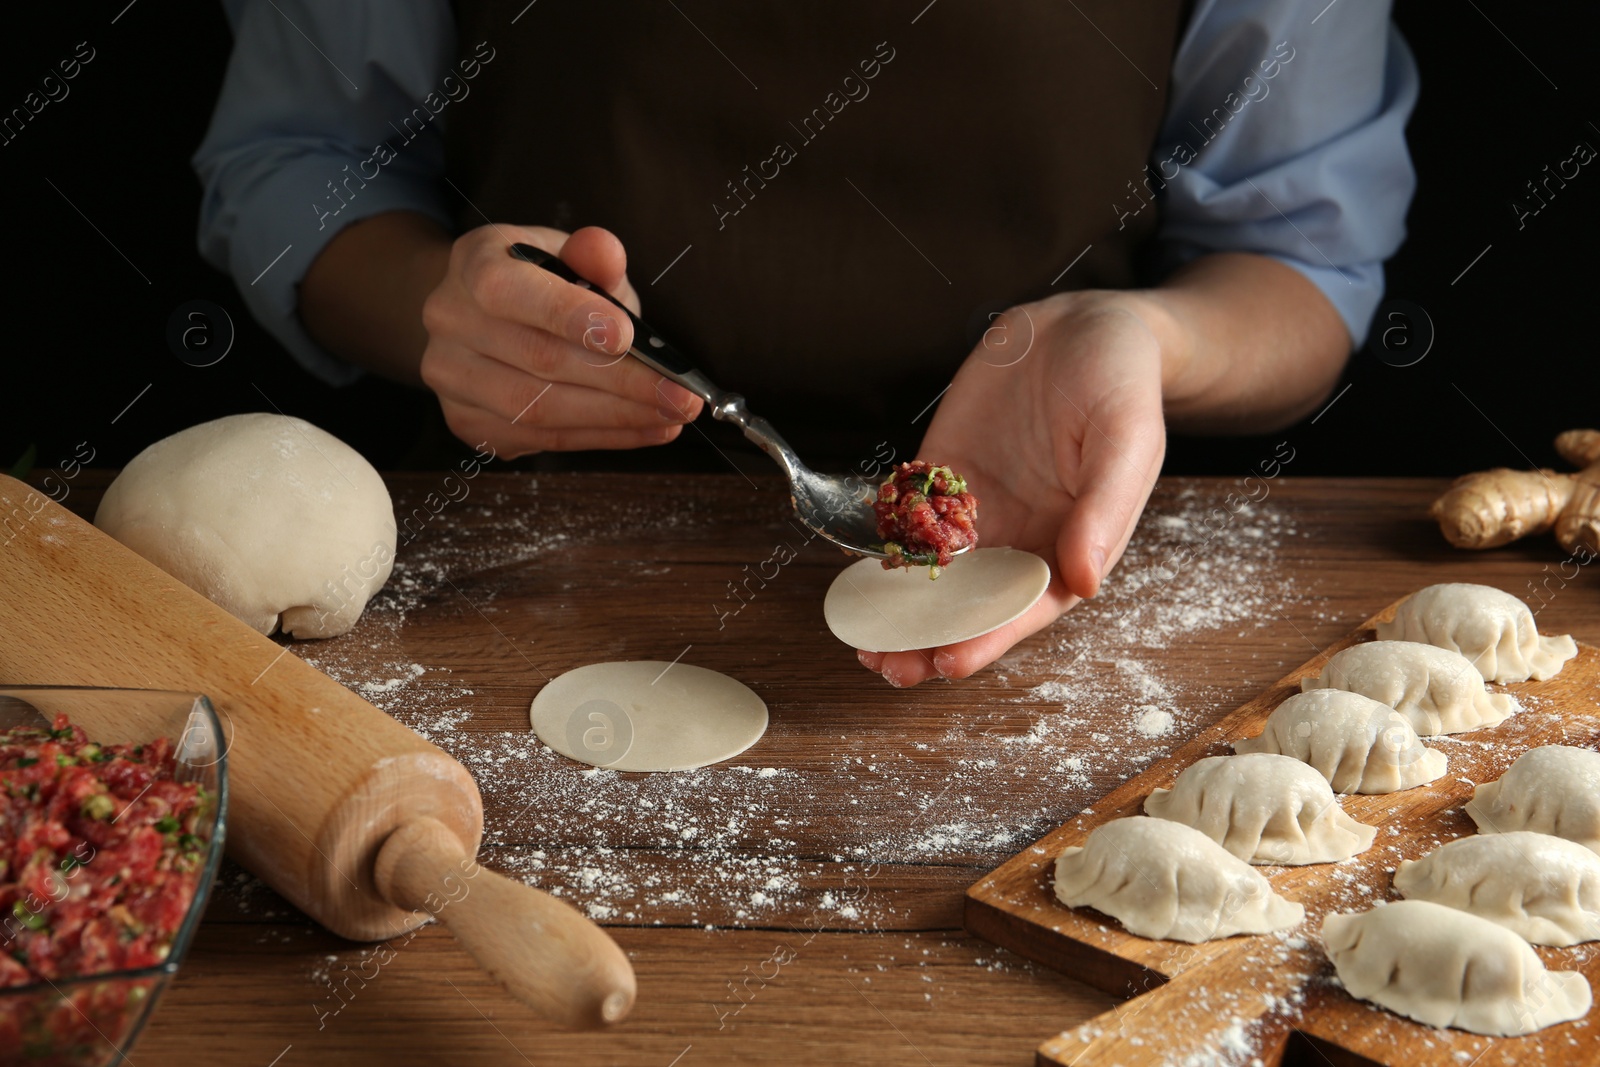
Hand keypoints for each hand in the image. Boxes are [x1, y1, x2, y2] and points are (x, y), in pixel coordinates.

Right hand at [419, 224, 703, 456]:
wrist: (484, 315)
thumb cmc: (539, 283)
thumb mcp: (568, 255)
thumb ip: (592, 256)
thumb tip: (606, 252)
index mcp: (473, 263)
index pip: (507, 290)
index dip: (569, 315)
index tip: (626, 336)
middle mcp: (450, 319)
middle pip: (538, 360)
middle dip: (621, 382)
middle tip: (680, 396)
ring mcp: (451, 376)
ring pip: (539, 410)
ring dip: (616, 418)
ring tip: (671, 417)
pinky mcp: (467, 421)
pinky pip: (540, 438)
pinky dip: (600, 437)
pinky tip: (643, 428)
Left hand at [856, 291, 1167, 685]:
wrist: (1086, 325)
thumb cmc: (1121, 385)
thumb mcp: (1126, 441)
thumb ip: (1104, 510)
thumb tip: (1087, 579)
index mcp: (1072, 546)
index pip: (1025, 607)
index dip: (988, 637)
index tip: (950, 661)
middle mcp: (1022, 538)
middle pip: (972, 604)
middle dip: (931, 638)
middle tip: (889, 665)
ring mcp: (981, 509)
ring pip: (935, 575)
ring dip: (901, 609)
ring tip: (864, 638)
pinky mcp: (946, 474)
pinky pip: (911, 521)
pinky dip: (886, 550)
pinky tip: (858, 578)